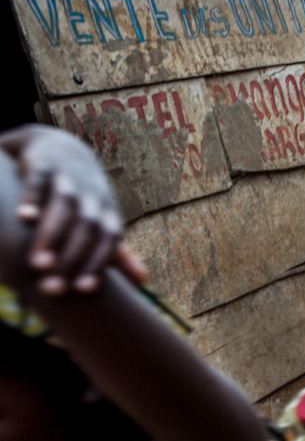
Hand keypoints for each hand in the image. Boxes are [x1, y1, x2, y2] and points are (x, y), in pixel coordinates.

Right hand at [0, 125, 137, 294]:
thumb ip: (118, 253)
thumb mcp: (103, 223)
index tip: (83, 290)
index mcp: (107, 215)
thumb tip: (143, 283)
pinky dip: (33, 197)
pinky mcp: (45, 166)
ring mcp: (69, 181)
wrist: (65, 150)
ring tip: (37, 265)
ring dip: (52, 236)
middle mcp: (92, 198)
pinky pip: (40, 181)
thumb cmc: (86, 199)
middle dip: (71, 259)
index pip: (109, 241)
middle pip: (86, 229)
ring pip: (64, 208)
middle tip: (52, 287)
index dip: (98, 264)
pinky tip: (24, 217)